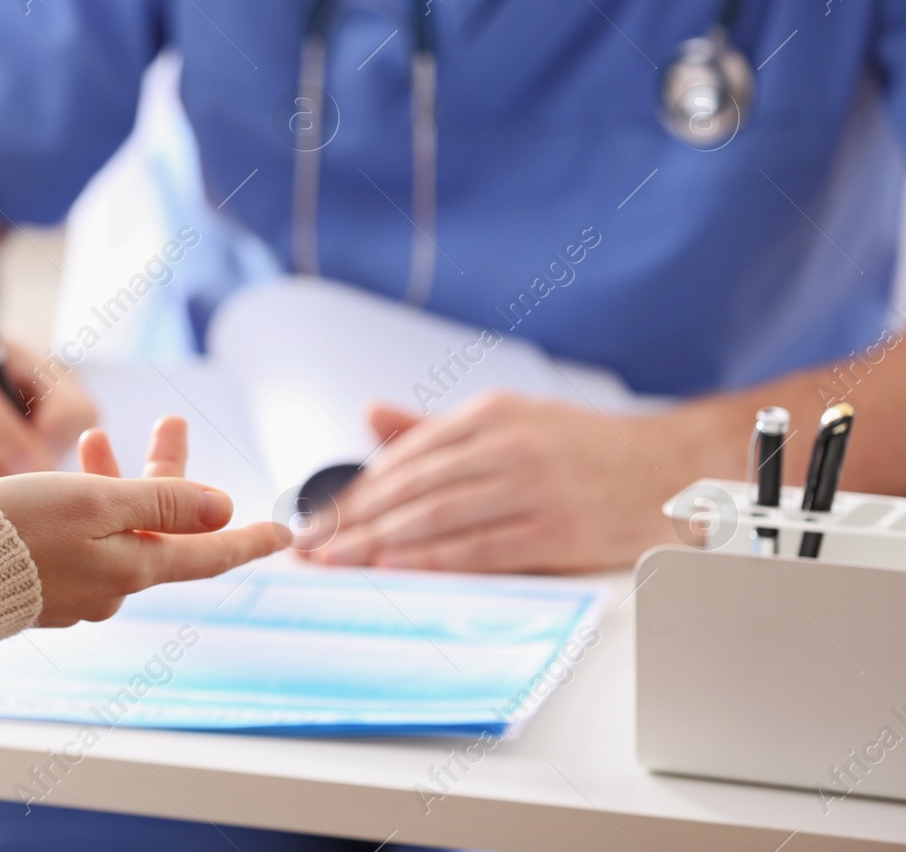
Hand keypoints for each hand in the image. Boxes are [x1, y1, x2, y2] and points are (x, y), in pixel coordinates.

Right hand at [0, 416, 285, 625]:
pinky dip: (83, 506)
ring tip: (94, 436)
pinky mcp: (41, 589)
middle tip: (171, 421)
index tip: (286, 531)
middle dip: (168, 473)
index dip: (249, 539)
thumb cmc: (15, 531)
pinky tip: (60, 483)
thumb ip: (162, 504)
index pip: (209, 554)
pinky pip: (81, 542)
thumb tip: (224, 509)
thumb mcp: (97, 502)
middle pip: (160, 527)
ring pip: (115, 529)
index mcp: (134, 569)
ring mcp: (75, 591)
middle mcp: (112, 587)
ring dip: (116, 480)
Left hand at [305, 393, 690, 572]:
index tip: (318, 514)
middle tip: (310, 545)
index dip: (356, 487)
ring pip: (438, 517)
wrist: (673, 469)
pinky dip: (432, 560)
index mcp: (492, 415)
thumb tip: (370, 414)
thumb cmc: (585, 450)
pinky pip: (480, 549)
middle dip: (353, 519)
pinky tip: (397, 570)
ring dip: (379, 542)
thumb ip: (437, 426)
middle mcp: (508, 446)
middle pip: (412, 486)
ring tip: (337, 561)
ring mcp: (533, 487)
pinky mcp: (557, 529)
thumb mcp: (511, 419)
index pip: (406, 454)